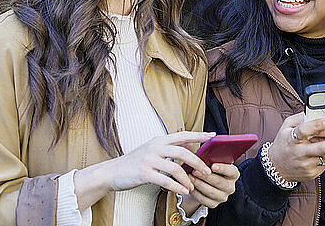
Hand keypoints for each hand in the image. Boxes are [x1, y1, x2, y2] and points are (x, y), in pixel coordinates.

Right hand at [74, 131, 214, 210]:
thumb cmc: (134, 162)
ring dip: (187, 179)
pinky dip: (176, 186)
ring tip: (192, 187)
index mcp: (158, 140)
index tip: (213, 135)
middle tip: (207, 171)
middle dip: (198, 162)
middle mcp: (155, 147)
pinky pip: (165, 180)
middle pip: (183, 152)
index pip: (183, 135)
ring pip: (175, 168)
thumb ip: (169, 147)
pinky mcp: (143, 173)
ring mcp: (149, 160)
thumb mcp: (152, 150)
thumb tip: (189, 144)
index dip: (198, 135)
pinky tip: (183, 191)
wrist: (111, 172)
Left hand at [184, 163, 239, 207]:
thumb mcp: (213, 161)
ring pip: (211, 192)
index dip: (223, 169)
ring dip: (199, 184)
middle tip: (195, 171)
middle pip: (219, 182)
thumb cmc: (209, 167)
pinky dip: (196, 193)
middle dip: (205, 176)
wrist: (206, 181)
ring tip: (189, 178)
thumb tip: (203, 155)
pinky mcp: (214, 204)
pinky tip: (189, 186)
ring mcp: (223, 197)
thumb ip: (212, 159)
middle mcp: (230, 187)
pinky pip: (204, 200)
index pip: (231, 171)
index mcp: (233, 174)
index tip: (212, 166)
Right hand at [268, 112, 324, 181]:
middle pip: (321, 147)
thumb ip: (299, 118)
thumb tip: (313, 110)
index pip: (304, 131)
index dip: (316, 125)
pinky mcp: (311, 173)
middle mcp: (299, 152)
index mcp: (291, 139)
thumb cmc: (284, 143)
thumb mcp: (286, 127)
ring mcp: (306, 164)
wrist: (277, 168)